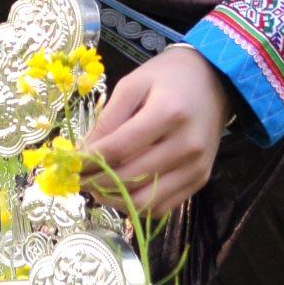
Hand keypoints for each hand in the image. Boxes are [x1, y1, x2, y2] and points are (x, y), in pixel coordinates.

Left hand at [77, 44, 232, 219]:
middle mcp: (186, 145)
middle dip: (96, 182)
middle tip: (77, 179)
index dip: (89, 160)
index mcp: (168, 113)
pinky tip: (121, 192)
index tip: (69, 163)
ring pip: (146, 201)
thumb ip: (108, 118)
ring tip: (95, 188)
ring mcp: (196, 166)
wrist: (213, 80)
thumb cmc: (167, 77)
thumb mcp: (132, 84)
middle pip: (130, 177)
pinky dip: (136, 206)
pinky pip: (163, 207)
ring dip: (114, 200)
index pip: (119, 148)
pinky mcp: (200, 179)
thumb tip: (84, 151)